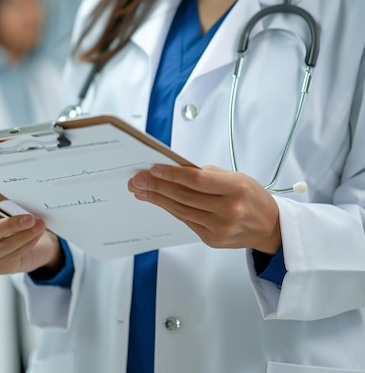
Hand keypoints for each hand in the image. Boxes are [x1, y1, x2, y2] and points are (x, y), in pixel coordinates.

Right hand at [0, 177, 63, 274]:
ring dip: (25, 235)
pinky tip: (37, 235)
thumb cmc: (15, 222)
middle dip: (11, 225)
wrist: (30, 245)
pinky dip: (28, 243)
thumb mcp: (10, 207)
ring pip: (4, 246)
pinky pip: (14, 255)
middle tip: (30, 217)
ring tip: (40, 225)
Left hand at [128, 165, 281, 253]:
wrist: (270, 227)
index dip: (172, 174)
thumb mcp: (236, 177)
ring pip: (180, 210)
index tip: (152, 168)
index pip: (196, 180)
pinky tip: (157, 201)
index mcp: (236, 189)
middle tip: (137, 179)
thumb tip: (173, 169)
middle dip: (156, 186)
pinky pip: (186, 221)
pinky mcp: (212, 240)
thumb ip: (206, 174)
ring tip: (140, 189)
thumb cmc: (251, 197)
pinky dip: (169, 209)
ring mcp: (220, 228)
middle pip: (183, 197)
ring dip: (157, 199)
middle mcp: (229, 211)